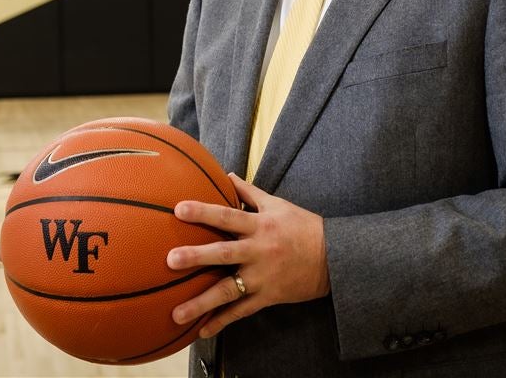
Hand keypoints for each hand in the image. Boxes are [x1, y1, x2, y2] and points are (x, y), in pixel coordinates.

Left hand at [166, 174, 329, 337]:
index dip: (204, 212)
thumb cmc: (303, 227)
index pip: (228, 215)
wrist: (334, 258)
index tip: (179, 209)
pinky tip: (202, 331)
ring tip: (176, 313)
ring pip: (230, 290)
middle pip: (224, 253)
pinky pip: (242, 311)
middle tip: (170, 260)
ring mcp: (263, 277)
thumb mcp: (278, 204)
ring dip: (202, 302)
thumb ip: (249, 192)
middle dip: (197, 257)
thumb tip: (226, 174)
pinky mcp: (268, 297)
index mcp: (261, 225)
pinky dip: (222, 321)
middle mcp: (259, 251)